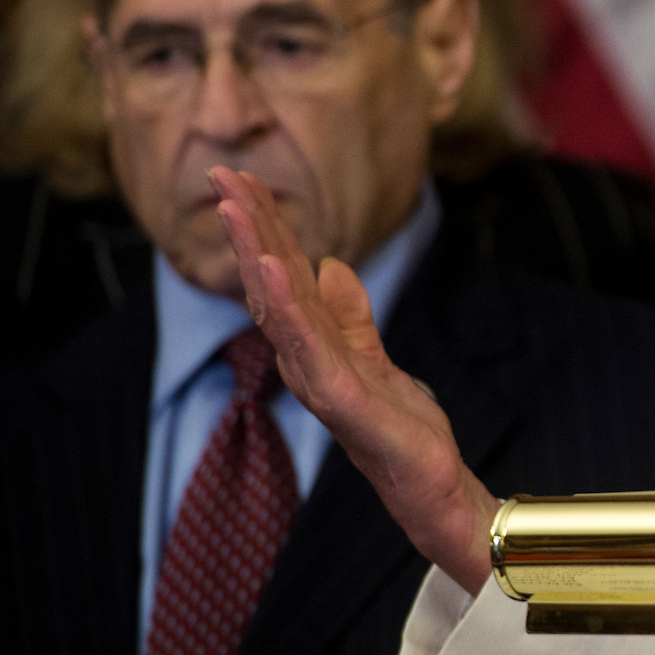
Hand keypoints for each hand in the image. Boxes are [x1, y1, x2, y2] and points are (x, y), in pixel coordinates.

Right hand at [213, 166, 497, 591]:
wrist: (430, 482)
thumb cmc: (400, 426)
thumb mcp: (374, 354)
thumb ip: (349, 314)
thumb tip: (331, 265)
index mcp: (311, 343)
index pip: (280, 274)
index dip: (261, 225)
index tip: (241, 177)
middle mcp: (302, 357)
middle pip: (268, 281)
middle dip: (247, 224)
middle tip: (223, 172)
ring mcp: (317, 377)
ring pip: (277, 306)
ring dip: (255, 252)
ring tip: (237, 206)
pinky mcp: (341, 396)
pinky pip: (308, 344)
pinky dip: (287, 305)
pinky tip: (274, 268)